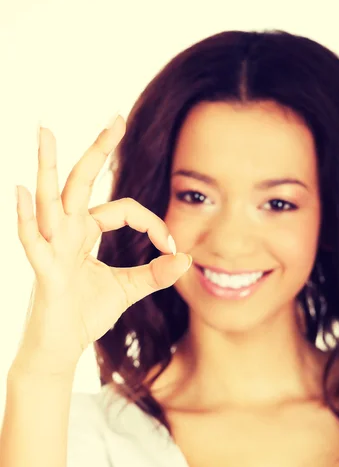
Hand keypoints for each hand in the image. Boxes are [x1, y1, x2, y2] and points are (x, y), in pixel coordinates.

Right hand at [14, 115, 190, 368]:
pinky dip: (26, 218)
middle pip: (82, 183)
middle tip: (116, 118)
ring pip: (50, 200)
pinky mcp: (45, 271)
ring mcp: (53, 248)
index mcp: (85, 233)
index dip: (154, 223)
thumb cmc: (86, 315)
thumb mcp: (127, 289)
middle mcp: (67, 232)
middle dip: (99, 150)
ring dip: (48, 166)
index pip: (124, 209)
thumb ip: (155, 273)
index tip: (173, 246)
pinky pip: (33, 241)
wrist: (61, 348)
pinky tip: (22, 191)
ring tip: (45, 132)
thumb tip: (187, 259)